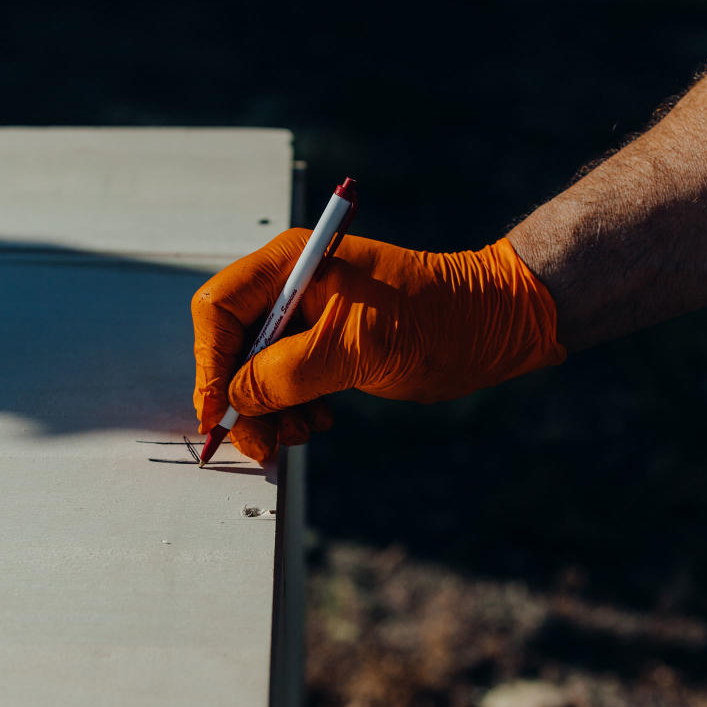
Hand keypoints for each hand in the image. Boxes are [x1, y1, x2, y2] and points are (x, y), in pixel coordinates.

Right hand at [191, 229, 565, 462]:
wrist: (496, 324)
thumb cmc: (436, 318)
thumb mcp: (355, 348)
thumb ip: (286, 373)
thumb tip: (234, 399)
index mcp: (293, 264)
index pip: (219, 308)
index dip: (210, 363)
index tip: (218, 412)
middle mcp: (293, 285)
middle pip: (233, 344)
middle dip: (241, 397)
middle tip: (260, 443)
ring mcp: (309, 316)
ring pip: (257, 370)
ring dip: (269, 410)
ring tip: (301, 433)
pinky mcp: (327, 344)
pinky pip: (286, 381)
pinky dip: (292, 409)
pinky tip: (318, 421)